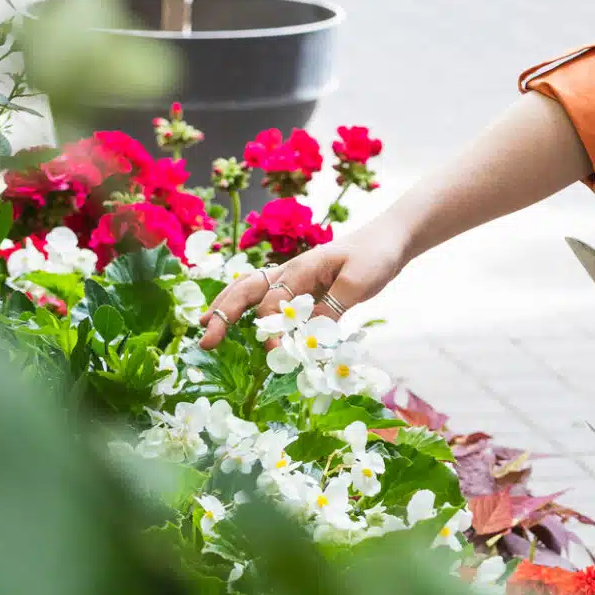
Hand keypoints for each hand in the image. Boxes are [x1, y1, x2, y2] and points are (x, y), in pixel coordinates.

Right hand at [198, 221, 410, 348]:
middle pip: (247, 290)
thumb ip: (332, 305)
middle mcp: (290, 272)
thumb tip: (308, 331)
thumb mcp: (359, 282)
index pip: (274, 302)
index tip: (277, 353)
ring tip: (205, 327)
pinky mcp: (302, 288)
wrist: (389, 240)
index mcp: (302, 268)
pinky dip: (247, 309)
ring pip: (250, 291)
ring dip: (226, 308)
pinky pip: (267, 299)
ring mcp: (293, 278)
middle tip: (205, 339)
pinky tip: (235, 320)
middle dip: (224, 314)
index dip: (272, 330)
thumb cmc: (375, 256)